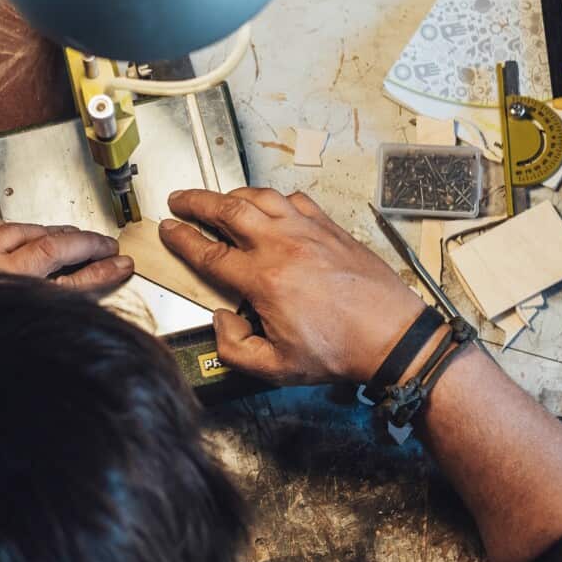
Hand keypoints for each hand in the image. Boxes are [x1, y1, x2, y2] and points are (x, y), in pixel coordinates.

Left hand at [0, 216, 132, 334]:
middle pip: (49, 247)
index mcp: (10, 296)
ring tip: (66, 234)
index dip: (100, 273)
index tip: (122, 266)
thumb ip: (33, 326)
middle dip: (82, 244)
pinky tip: (4, 226)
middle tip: (105, 245)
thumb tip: (61, 319)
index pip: (69, 281)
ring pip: (17, 231)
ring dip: (45, 232)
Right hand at [159, 188, 426, 384]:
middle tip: (179, 199)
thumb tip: (222, 319)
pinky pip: (294, 201)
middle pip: (228, 210)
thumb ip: (235, 348)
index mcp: (264, 280)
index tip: (168, 230)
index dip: (182, 239)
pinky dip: (273, 199)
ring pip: (260, 197)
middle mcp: (283, 246)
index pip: (209, 253)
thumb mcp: (276, 367)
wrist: (393, 336)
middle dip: (196, 201)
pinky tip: (268, 206)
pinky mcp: (330, 228)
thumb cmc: (341, 350)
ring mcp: (308, 231)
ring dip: (232, 194)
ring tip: (217, 198)